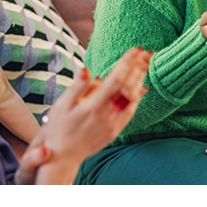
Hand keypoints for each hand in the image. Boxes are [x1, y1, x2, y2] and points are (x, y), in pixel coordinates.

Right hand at [20, 47, 151, 183]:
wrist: (63, 157)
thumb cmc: (59, 128)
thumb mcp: (62, 105)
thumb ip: (77, 86)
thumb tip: (87, 69)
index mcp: (94, 105)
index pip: (116, 79)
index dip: (127, 63)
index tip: (136, 49)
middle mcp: (107, 114)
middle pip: (128, 87)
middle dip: (139, 67)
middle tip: (148, 52)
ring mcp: (113, 124)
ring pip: (132, 99)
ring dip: (140, 80)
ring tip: (146, 64)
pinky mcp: (115, 131)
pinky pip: (131, 112)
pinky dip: (138, 98)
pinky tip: (142, 88)